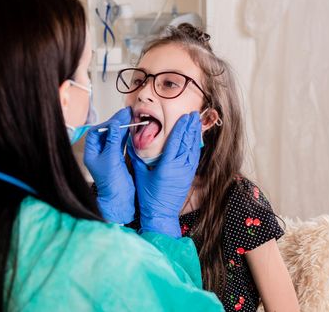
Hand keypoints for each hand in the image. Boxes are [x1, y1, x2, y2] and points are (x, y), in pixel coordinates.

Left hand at [84, 107, 134, 222]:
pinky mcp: (117, 160)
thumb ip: (113, 140)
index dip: (106, 124)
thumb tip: (114, 124)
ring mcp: (108, 156)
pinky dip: (125, 136)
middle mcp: (98, 153)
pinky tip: (131, 129)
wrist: (119, 198)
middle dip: (116, 123)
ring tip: (131, 117)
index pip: (96, 132)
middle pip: (106, 133)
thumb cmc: (111, 182)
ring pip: (114, 137)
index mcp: (91, 153)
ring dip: (122, 127)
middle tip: (126, 113)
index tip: (117, 119)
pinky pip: (120, 143)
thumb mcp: (112, 158)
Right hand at [127, 112, 201, 236]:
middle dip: (191, 127)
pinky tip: (195, 140)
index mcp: (167, 165)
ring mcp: (186, 172)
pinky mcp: (188, 176)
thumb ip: (137, 156)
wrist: (160, 214)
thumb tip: (132, 141)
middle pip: (187, 142)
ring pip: (192, 149)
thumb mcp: (139, 174)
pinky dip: (194, 146)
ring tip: (196, 123)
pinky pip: (193, 158)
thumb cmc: (148, 197)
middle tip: (193, 115)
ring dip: (195, 135)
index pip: (175, 141)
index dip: (181, 127)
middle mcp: (179, 167)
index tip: (184, 117)